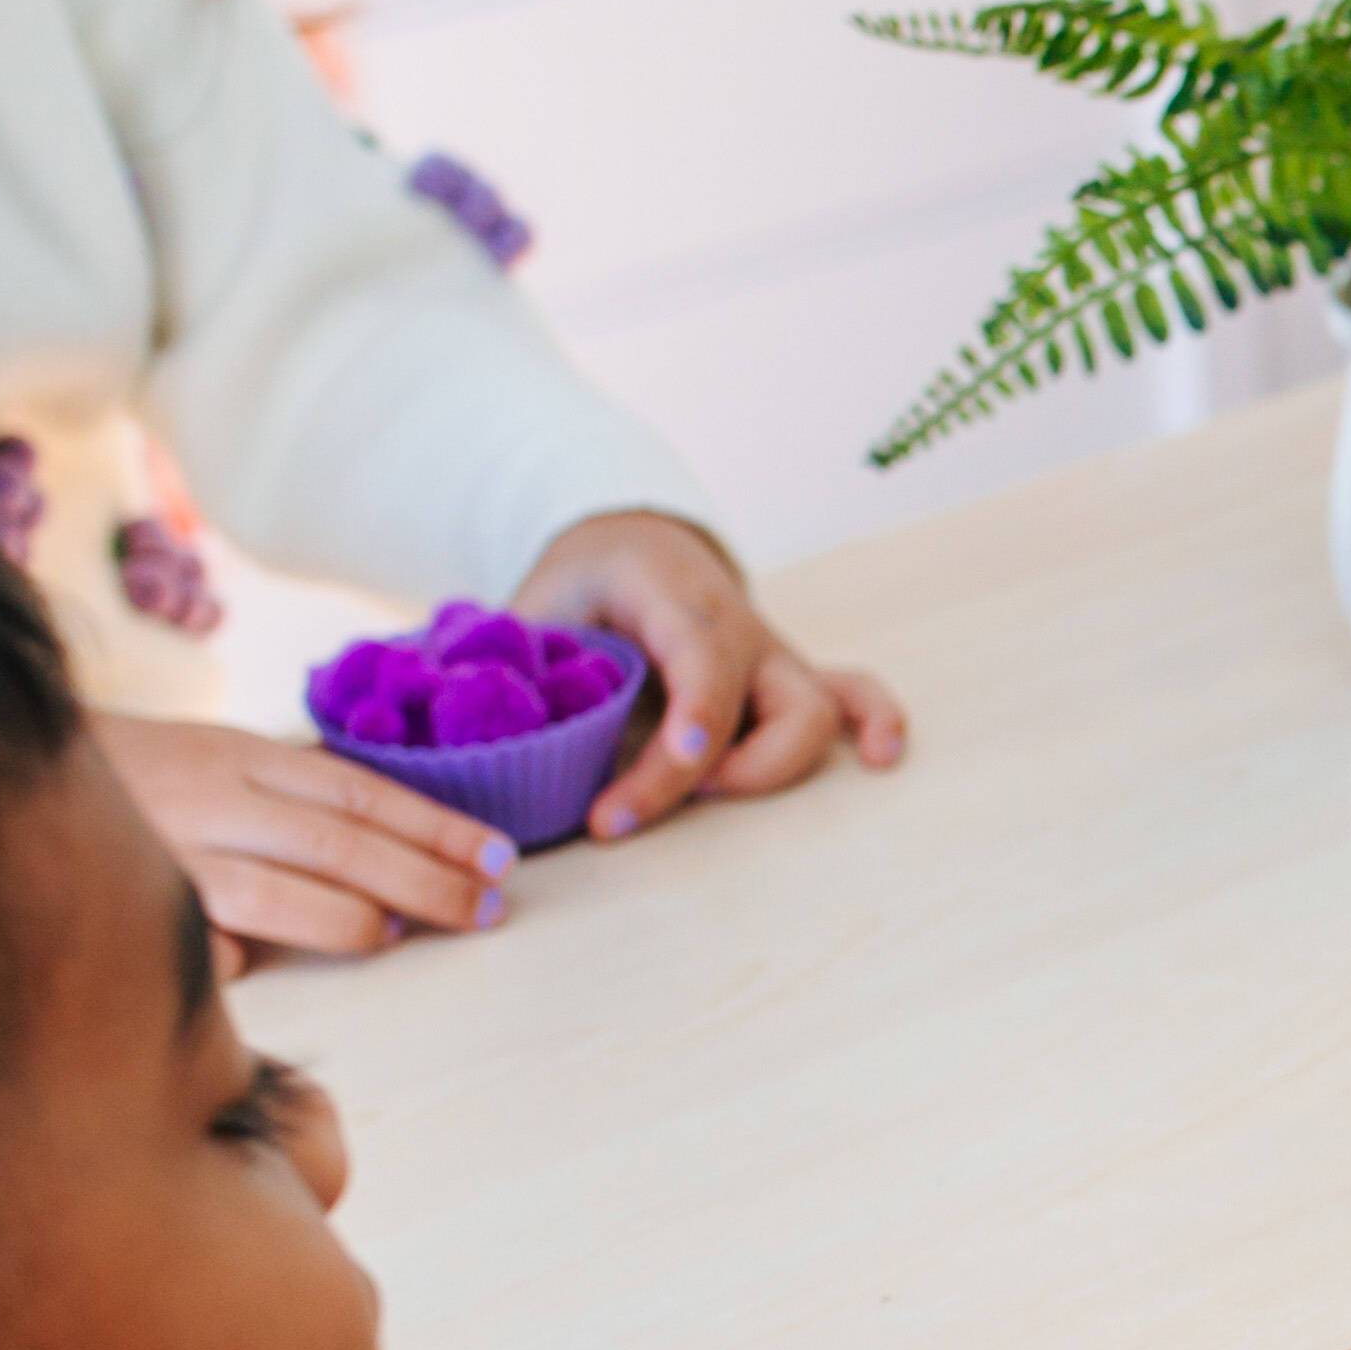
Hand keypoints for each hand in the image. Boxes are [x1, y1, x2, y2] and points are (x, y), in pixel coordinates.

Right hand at [101, 710, 510, 965]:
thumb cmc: (139, 780)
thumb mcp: (220, 761)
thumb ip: (298, 800)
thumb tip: (411, 853)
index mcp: (238, 753)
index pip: (360, 791)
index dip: (438, 827)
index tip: (500, 859)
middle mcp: (206, 799)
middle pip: (339, 844)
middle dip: (425, 883)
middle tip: (486, 910)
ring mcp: (161, 855)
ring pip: (280, 899)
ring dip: (352, 924)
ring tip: (399, 935)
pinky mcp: (121, 909)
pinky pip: (197, 947)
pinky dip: (241, 960)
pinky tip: (272, 966)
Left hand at [507, 511, 906, 842]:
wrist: (624, 545)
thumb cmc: (576, 590)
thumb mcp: (529, 612)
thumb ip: (511, 670)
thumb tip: (470, 736)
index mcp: (671, 595)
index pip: (702, 661)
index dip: (696, 721)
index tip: (678, 767)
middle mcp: (739, 625)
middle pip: (777, 700)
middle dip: (727, 767)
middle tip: (633, 804)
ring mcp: (772, 655)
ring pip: (818, 708)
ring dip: (780, 766)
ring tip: (716, 796)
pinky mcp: (788, 680)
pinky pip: (853, 693)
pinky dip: (875, 724)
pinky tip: (880, 759)